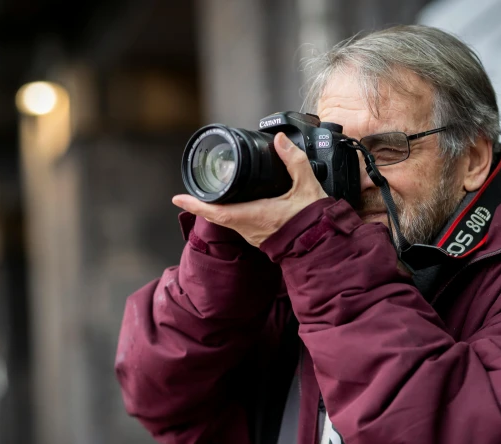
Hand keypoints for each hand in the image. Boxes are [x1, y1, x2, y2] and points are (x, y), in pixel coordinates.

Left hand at [172, 132, 327, 247]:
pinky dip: (230, 213)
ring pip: (227, 220)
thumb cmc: (314, 221)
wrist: (322, 245)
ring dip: (215, 208)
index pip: (216, 212)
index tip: (177, 197)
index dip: (195, 204)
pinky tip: (233, 204)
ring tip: (206, 195)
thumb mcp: (307, 186)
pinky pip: (238, 224)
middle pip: (217, 215)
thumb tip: (280, 141)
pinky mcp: (259, 237)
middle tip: (188, 192)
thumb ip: (294, 161)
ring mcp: (253, 235)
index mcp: (255, 215)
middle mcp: (249, 227)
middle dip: (201, 203)